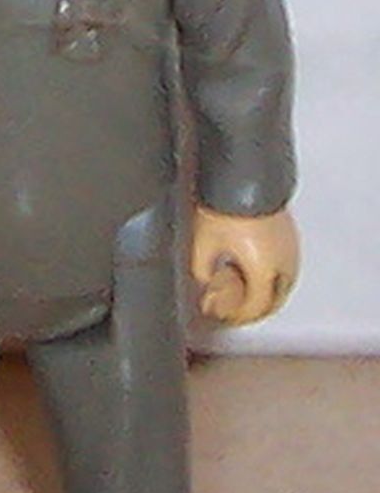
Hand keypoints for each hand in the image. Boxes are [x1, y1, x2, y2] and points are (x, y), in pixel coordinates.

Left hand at [191, 205, 299, 326]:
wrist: (243, 175)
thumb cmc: (227, 205)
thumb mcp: (203, 245)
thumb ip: (203, 271)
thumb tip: (204, 280)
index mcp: (264, 269)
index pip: (256, 307)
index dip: (238, 316)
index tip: (225, 314)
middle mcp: (283, 261)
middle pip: (274, 300)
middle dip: (254, 308)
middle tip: (236, 309)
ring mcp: (290, 246)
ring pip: (283, 283)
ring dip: (265, 291)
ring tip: (243, 287)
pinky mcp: (290, 233)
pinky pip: (286, 264)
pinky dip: (271, 273)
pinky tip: (253, 266)